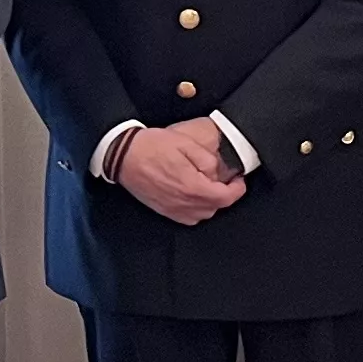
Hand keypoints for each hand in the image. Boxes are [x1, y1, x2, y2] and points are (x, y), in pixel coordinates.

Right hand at [111, 122, 246, 226]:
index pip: (225, 198)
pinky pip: (188, 217)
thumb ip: (207, 160)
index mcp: (192, 187)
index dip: (237, 189)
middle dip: (224, 195)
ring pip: (203, 215)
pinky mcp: (163, 210)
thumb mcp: (186, 143)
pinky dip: (196, 209)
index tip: (239, 180)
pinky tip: (193, 195)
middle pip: (215, 208)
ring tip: (209, 186)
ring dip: (211, 203)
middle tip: (225, 181)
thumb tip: (217, 173)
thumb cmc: (152, 147)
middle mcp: (183, 203)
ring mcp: (172, 209)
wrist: (123, 156)